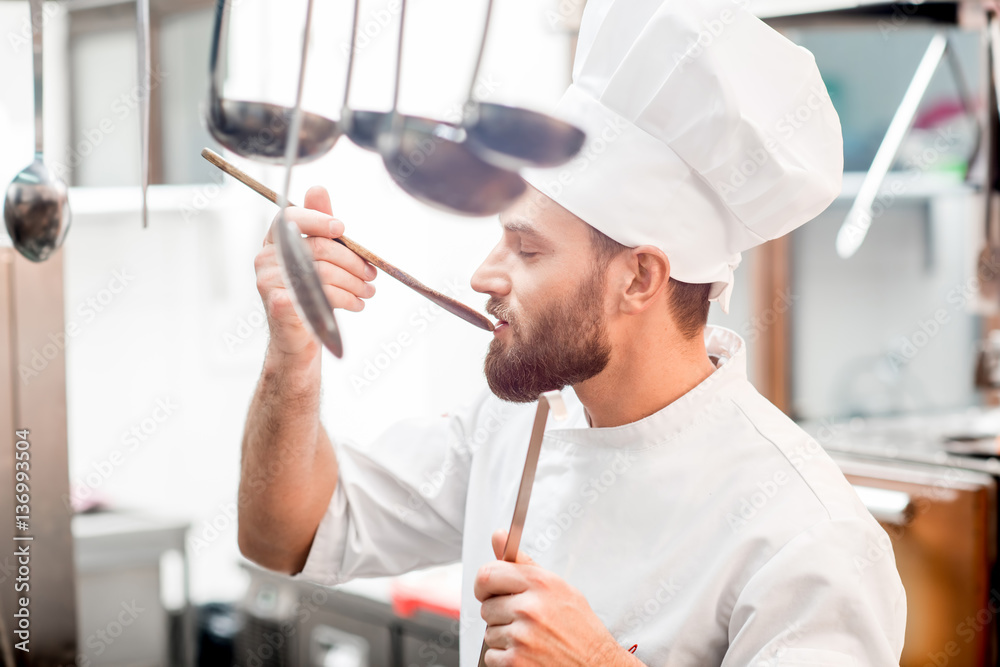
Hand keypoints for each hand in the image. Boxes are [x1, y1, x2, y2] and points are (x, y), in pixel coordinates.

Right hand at [254, 186, 376, 358]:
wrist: (296, 336)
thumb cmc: (309, 293)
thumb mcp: (318, 257)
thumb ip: (320, 227)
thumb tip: (317, 188)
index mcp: (274, 240)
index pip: (292, 217)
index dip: (319, 218)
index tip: (342, 229)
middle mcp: (266, 257)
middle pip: (318, 248)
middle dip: (353, 261)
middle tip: (371, 275)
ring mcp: (268, 281)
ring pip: (324, 273)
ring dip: (355, 283)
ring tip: (368, 291)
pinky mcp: (278, 304)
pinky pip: (322, 295)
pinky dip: (346, 299)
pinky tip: (356, 304)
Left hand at [475, 530, 639, 666]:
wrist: (597, 666)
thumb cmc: (579, 628)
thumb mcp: (558, 587)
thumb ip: (523, 563)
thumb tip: (498, 536)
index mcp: (541, 584)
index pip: (488, 574)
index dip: (484, 584)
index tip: (488, 590)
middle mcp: (530, 608)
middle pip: (486, 606)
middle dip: (498, 614)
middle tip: (521, 619)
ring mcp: (522, 636)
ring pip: (489, 632)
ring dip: (503, 637)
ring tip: (530, 638)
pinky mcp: (516, 662)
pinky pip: (491, 655)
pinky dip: (505, 658)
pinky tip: (527, 653)